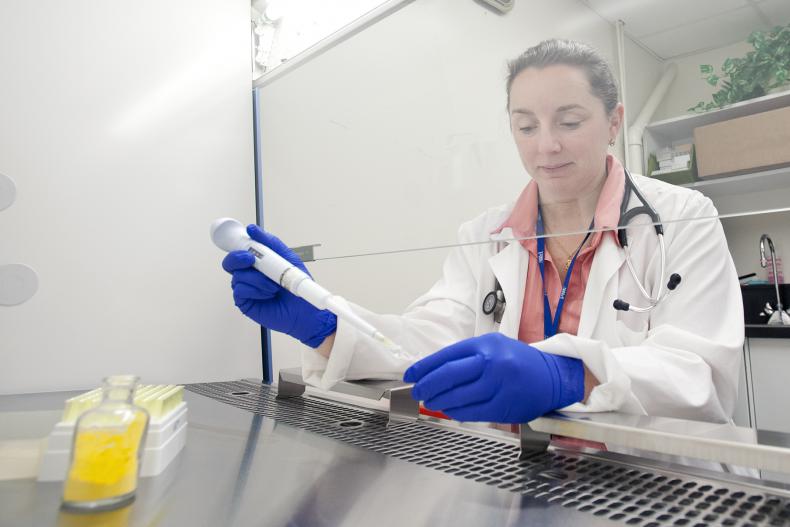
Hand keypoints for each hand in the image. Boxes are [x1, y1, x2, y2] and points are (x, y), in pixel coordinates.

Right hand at [221, 224, 336, 347]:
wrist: (306, 309)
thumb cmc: (297, 285)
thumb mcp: (287, 258)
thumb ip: (270, 242)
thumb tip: (253, 229)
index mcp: (257, 263)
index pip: (239, 250)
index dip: (236, 244)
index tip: (243, 240)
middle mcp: (249, 275)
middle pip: (230, 262)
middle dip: (239, 257)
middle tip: (251, 259)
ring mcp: (246, 289)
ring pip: (238, 276)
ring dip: (257, 278)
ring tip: (274, 285)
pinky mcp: (245, 302)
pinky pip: (241, 290)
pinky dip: (255, 289)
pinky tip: (268, 294)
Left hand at [403, 333, 583, 422]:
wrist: (552, 376)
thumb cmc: (516, 361)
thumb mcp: (493, 347)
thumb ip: (466, 356)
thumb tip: (432, 371)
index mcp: (485, 344)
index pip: (446, 356)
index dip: (424, 367)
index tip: (410, 375)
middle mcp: (491, 362)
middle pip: (449, 375)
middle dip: (427, 385)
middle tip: (417, 391)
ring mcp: (498, 385)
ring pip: (458, 396)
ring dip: (439, 401)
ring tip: (430, 402)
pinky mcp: (503, 406)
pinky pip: (471, 412)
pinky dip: (455, 412)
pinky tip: (448, 410)